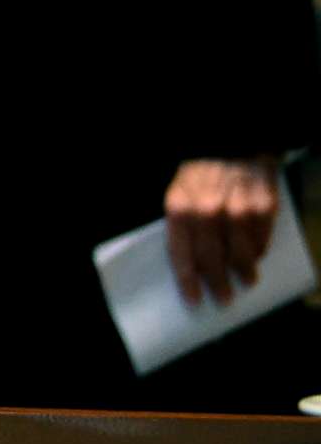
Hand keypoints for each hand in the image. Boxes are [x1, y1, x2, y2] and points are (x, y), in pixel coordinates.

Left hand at [164, 157, 279, 307]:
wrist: (232, 143)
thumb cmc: (201, 170)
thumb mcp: (180, 190)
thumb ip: (183, 221)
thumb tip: (190, 258)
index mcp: (180, 207)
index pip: (181, 253)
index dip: (187, 280)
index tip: (194, 299)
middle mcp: (207, 211)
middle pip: (212, 259)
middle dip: (217, 283)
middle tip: (223, 298)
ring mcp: (237, 209)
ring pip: (242, 254)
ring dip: (244, 272)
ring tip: (245, 281)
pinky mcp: (263, 206)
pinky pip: (262, 240)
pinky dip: (259, 251)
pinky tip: (256, 255)